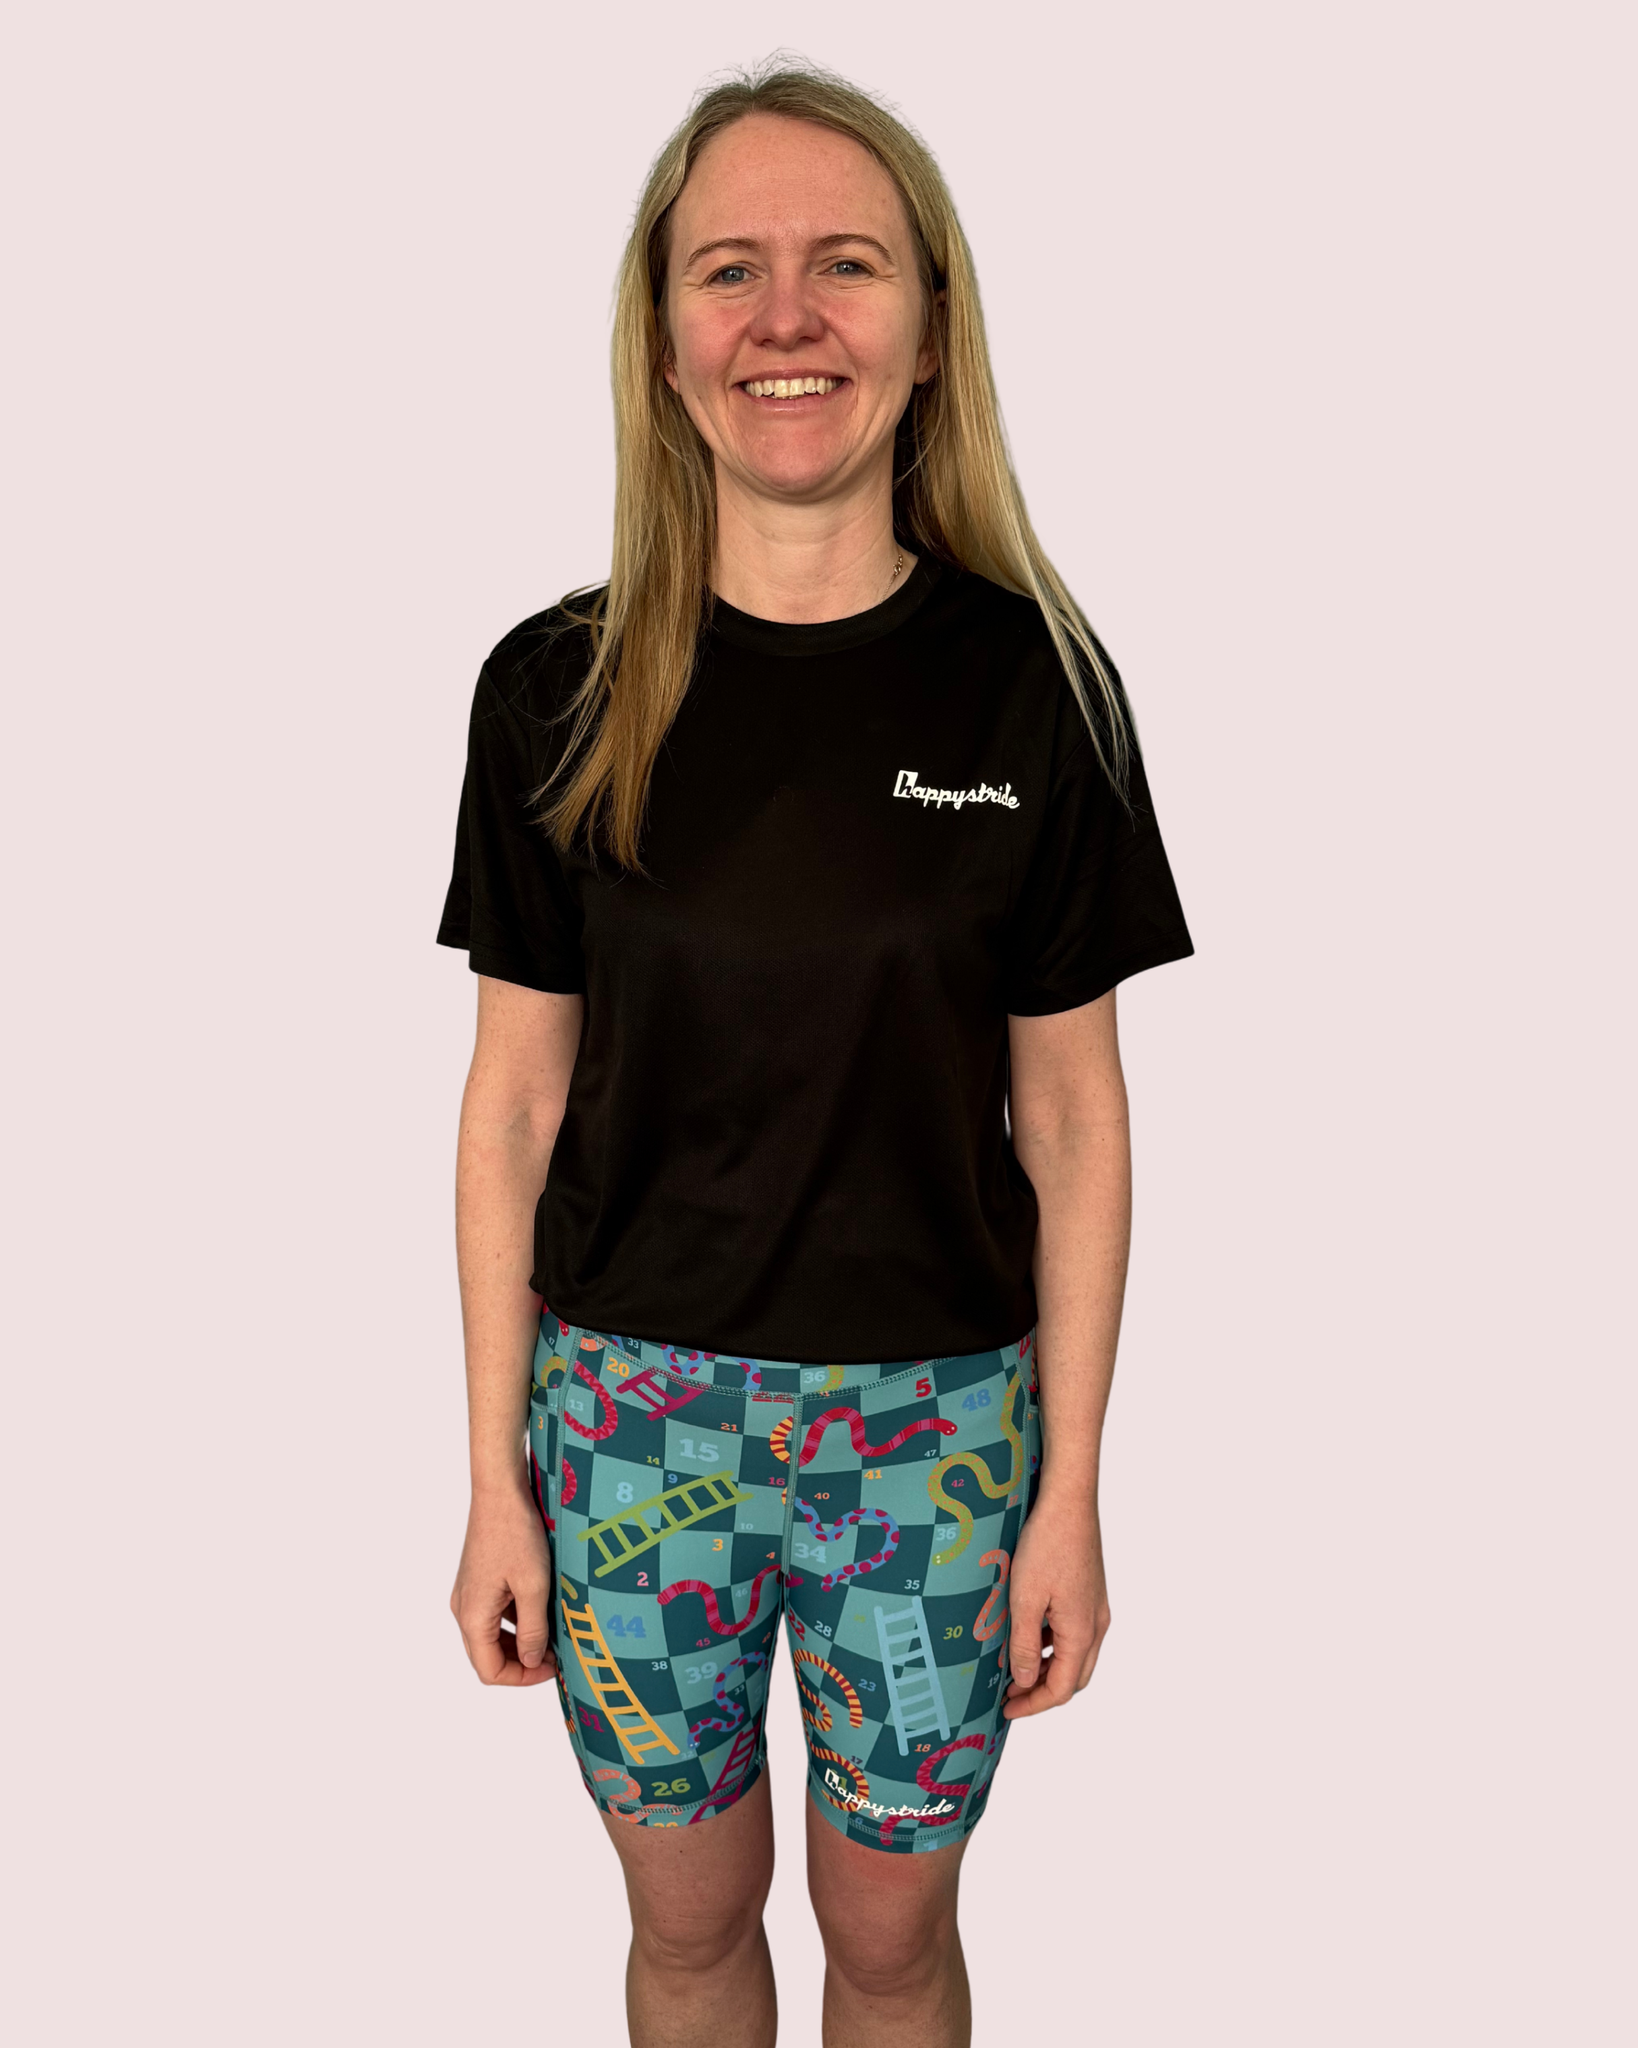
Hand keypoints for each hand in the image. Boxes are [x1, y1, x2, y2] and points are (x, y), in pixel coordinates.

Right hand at [450, 1477, 557, 1685]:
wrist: (500, 1490)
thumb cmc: (516, 1534)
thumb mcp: (534, 1586)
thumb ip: (533, 1630)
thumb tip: (532, 1660)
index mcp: (472, 1616)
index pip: (489, 1670)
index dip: (522, 1677)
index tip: (553, 1668)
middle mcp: (463, 1609)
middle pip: (487, 1655)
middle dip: (521, 1662)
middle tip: (556, 1656)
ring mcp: (468, 1593)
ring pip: (490, 1635)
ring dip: (518, 1640)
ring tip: (552, 1632)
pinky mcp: (477, 1579)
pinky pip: (493, 1613)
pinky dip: (514, 1619)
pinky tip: (540, 1608)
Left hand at [1001, 1497, 1110, 1718]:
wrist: (1069, 1502)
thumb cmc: (1046, 1546)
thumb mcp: (1025, 1599)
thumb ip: (1024, 1644)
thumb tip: (1025, 1680)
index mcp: (1082, 1632)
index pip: (1061, 1688)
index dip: (1033, 1705)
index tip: (1006, 1709)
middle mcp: (1096, 1625)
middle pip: (1074, 1677)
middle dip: (1042, 1690)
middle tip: (1010, 1693)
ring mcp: (1096, 1608)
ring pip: (1076, 1655)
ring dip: (1048, 1667)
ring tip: (1014, 1665)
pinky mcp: (1090, 1593)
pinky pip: (1075, 1632)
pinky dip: (1053, 1644)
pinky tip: (1029, 1633)